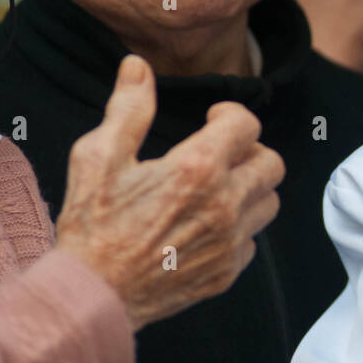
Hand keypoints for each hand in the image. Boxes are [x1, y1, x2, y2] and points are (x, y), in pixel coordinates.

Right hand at [54, 55, 283, 330]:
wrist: (91, 296)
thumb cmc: (92, 225)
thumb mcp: (99, 157)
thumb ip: (128, 109)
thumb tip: (137, 66)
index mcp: (197, 169)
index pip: (247, 125)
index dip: (231, 115)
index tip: (212, 120)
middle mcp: (224, 205)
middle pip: (271, 163)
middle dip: (249, 151)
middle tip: (220, 154)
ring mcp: (229, 242)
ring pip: (268, 202)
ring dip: (249, 189)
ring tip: (216, 188)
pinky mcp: (227, 272)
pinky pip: (252, 241)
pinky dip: (238, 229)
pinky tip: (205, 226)